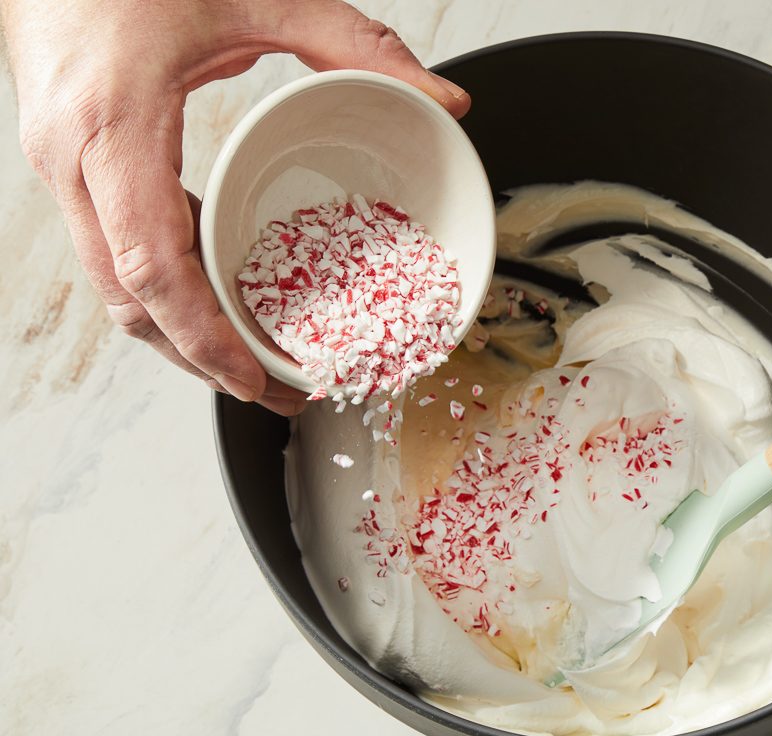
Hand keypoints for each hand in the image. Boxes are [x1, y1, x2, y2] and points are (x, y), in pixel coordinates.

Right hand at [2, 0, 469, 414]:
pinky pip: (113, 245)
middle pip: (129, 300)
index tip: (253, 379)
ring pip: (114, 282)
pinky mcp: (68, 159)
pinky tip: (217, 289)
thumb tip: (444, 99)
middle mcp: (72, 158)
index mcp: (111, 127)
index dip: (203, 339)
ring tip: (250, 356)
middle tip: (270, 389)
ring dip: (179, 331)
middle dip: (198, 359)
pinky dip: (165, 282)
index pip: (152, 268)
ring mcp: (60, 163)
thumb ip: (353, 42)